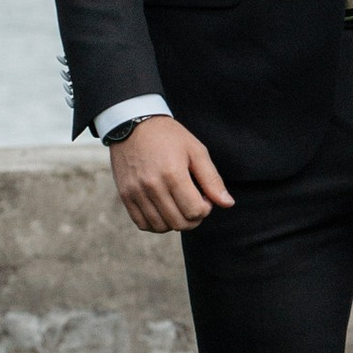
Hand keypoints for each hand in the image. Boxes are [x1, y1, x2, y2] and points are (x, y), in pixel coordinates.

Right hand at [108, 118, 234, 234]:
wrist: (133, 125)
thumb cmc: (169, 136)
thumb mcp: (196, 151)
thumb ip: (212, 180)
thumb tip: (227, 203)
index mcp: (173, 174)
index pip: (195, 211)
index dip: (206, 209)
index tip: (204, 197)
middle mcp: (152, 186)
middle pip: (179, 222)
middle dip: (194, 218)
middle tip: (194, 203)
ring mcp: (136, 192)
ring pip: (161, 227)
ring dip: (175, 222)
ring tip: (179, 205)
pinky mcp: (125, 196)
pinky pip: (142, 224)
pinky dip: (156, 224)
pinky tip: (164, 210)